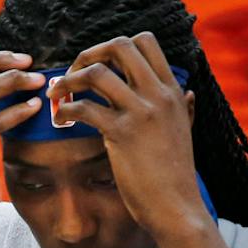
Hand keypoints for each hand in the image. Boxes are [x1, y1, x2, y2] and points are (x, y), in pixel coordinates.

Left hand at [52, 32, 210, 240]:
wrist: (177, 206)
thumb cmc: (175, 173)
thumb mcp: (185, 131)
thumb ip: (185, 108)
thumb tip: (190, 92)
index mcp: (172, 90)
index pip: (145, 41)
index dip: (113, 46)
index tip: (97, 65)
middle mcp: (158, 94)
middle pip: (120, 46)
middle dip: (88, 54)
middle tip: (72, 74)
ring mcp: (141, 112)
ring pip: (98, 73)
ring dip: (70, 80)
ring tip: (58, 95)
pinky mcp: (122, 134)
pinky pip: (85, 108)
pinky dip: (67, 110)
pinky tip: (62, 120)